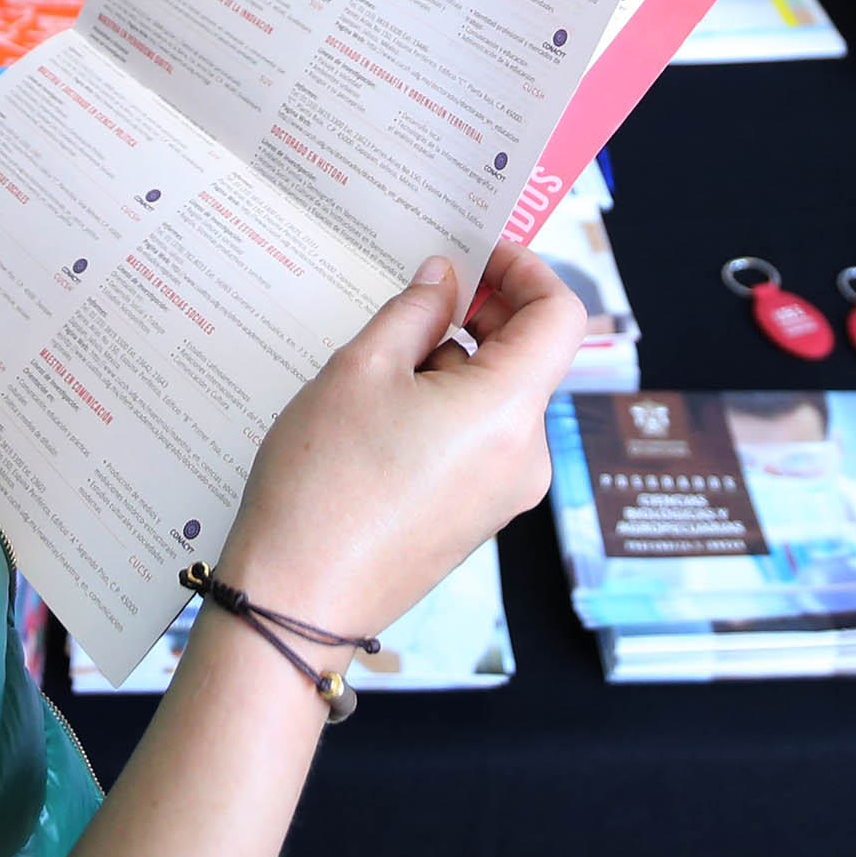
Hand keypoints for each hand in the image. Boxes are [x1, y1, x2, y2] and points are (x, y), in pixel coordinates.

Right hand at [212, 241, 582, 633]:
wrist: (295, 602)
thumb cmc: (324, 484)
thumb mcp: (361, 370)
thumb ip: (414, 312)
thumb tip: (444, 280)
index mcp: (510, 412)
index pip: (560, 317)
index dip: (525, 271)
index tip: (477, 254)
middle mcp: (524, 457)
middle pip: (528, 357)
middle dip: (481, 315)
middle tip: (416, 295)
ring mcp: (502, 493)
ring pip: (496, 398)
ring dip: (451, 364)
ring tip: (376, 367)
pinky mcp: (475, 517)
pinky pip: (477, 440)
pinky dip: (444, 407)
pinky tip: (379, 413)